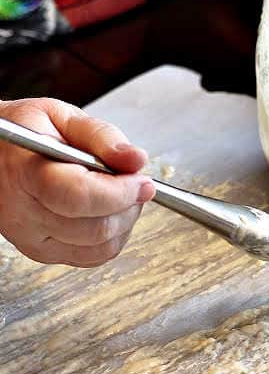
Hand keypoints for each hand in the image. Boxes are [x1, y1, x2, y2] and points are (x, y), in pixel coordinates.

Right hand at [0, 98, 154, 265]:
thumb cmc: (26, 132)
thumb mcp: (62, 116)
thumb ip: (102, 136)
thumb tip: (136, 159)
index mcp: (24, 172)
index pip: (76, 196)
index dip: (118, 192)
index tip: (141, 181)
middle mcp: (22, 213)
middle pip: (93, 228)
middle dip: (129, 206)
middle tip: (136, 183)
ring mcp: (31, 237)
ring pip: (99, 247)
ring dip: (124, 222)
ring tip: (120, 194)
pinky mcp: (41, 252)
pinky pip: (92, 257)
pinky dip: (113, 237)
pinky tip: (108, 212)